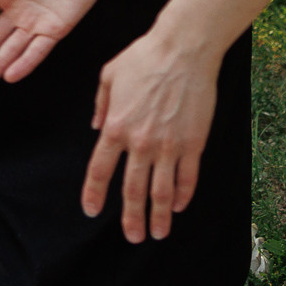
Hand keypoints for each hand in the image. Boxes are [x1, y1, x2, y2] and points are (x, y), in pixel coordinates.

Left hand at [82, 22, 221, 242]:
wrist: (184, 49)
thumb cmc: (144, 57)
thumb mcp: (108, 75)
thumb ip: (101, 104)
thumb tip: (96, 127)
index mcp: (116, 127)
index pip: (100, 170)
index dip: (94, 194)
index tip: (92, 211)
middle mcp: (140, 142)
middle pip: (132, 190)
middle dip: (131, 218)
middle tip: (133, 237)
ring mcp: (169, 145)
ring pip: (162, 192)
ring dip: (159, 216)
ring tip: (158, 233)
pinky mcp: (193, 143)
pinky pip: (188, 177)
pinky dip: (183, 195)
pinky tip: (180, 206)